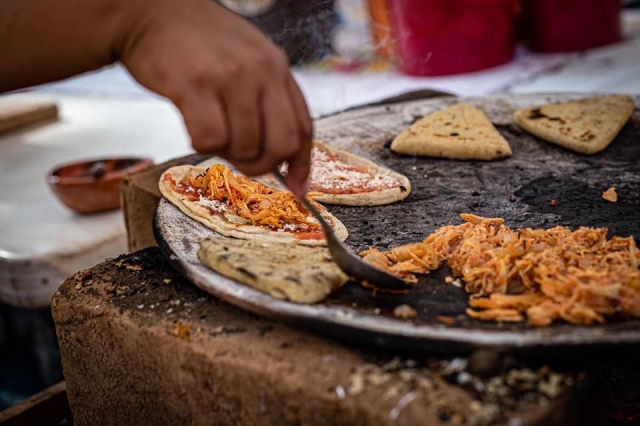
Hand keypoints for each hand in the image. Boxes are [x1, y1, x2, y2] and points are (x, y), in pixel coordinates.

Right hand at [120, 0, 312, 195]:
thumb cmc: (198, 44)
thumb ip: (268, 99)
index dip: (301, 164)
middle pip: (281, 145)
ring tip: (209, 127)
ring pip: (244, 147)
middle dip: (260, 164)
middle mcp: (261, 70)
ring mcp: (230, 77)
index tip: (296, 187)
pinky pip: (210, 140)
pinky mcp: (195, 85)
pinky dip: (200, 144)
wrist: (151, 12)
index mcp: (278, 67)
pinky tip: (192, 123)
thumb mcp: (248, 60)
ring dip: (225, 151)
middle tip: (238, 157)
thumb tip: (282, 157)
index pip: (303, 127)